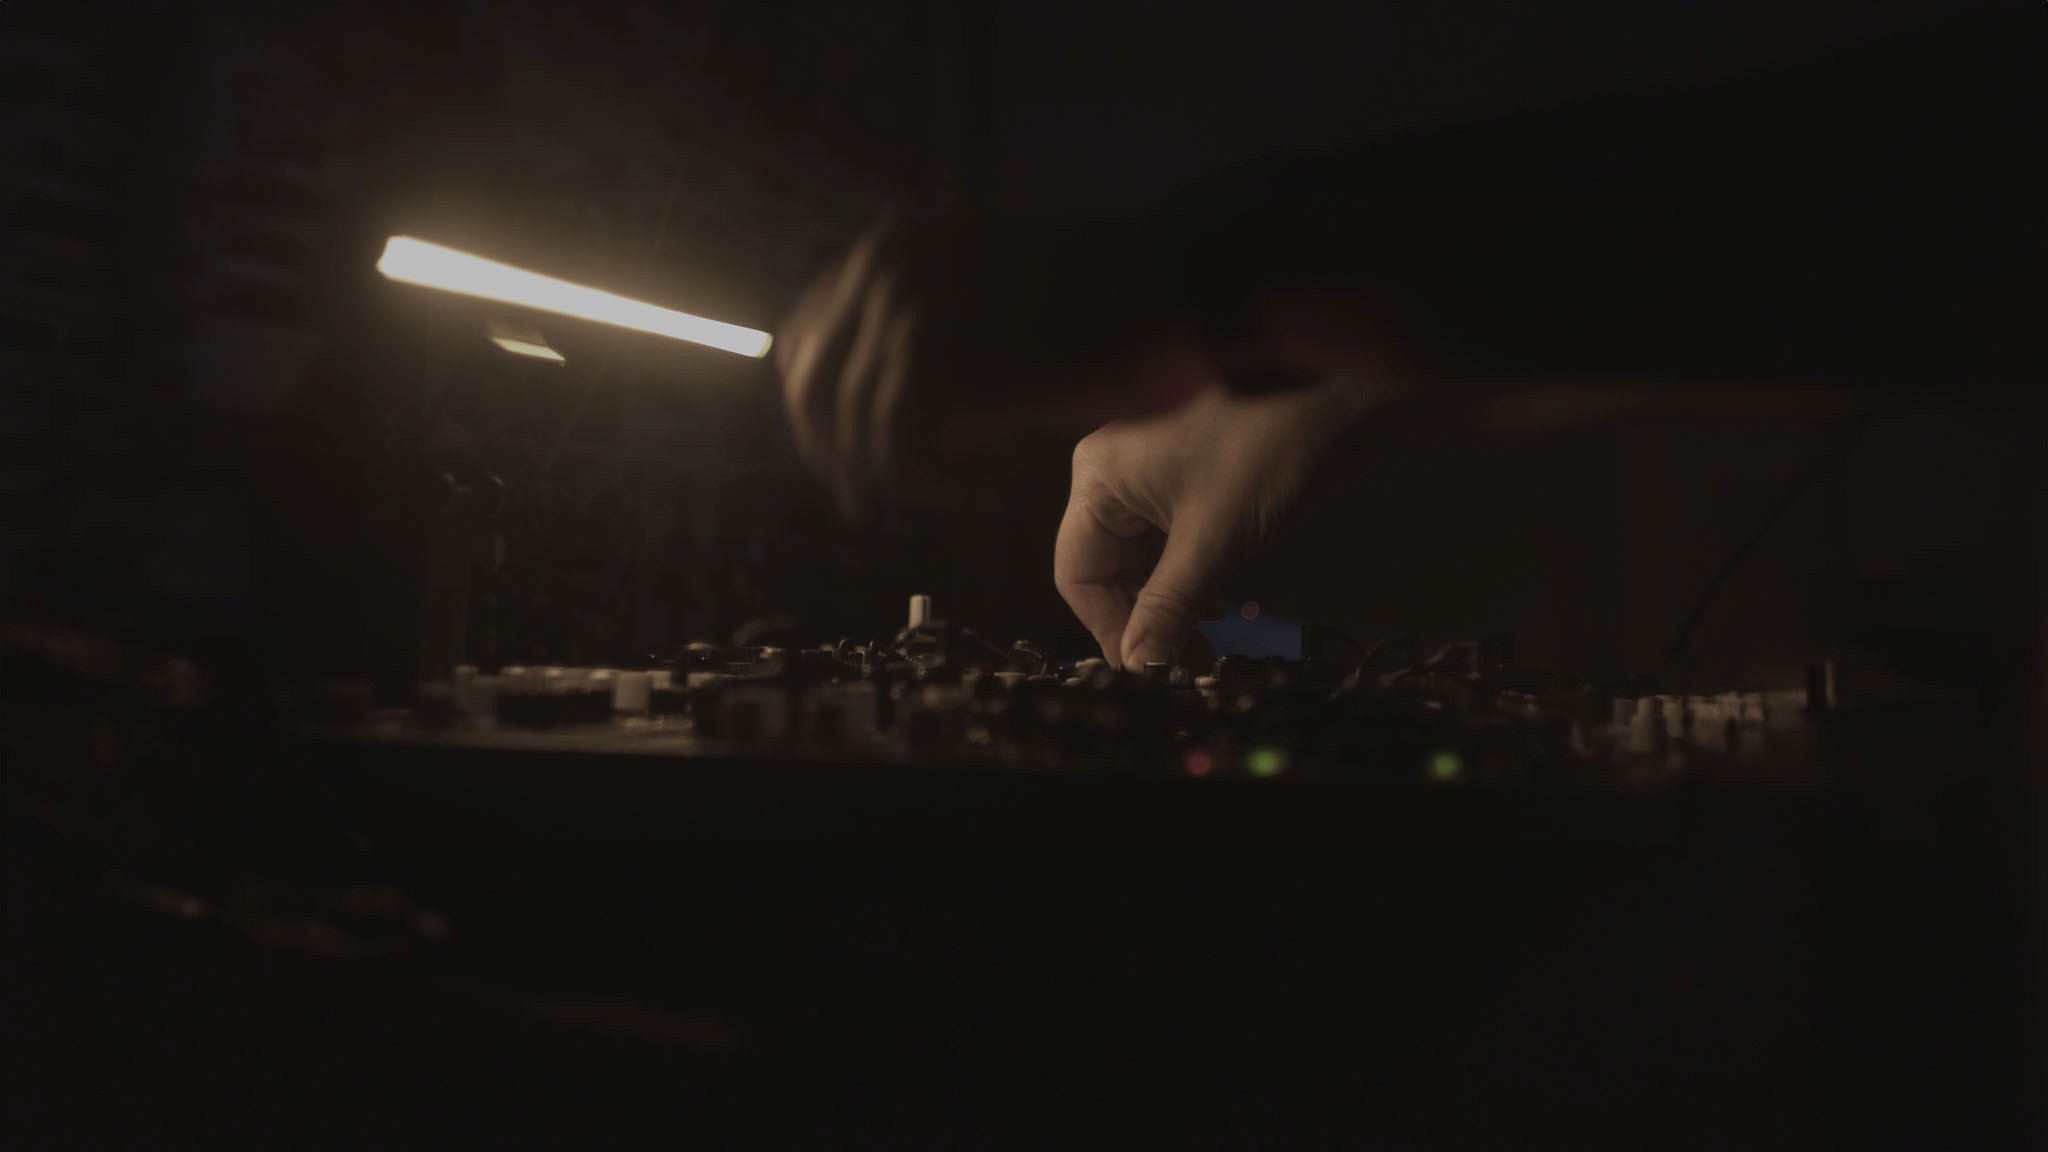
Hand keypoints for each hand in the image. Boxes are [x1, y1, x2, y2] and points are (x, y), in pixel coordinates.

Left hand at [775, 210, 1210, 516]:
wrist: (1174, 278)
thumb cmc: (1101, 298)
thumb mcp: (991, 291)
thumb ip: (926, 327)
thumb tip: (863, 403)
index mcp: (891, 243)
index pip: (804, 340)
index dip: (816, 413)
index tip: (844, 461)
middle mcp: (887, 265)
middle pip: (811, 387)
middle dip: (838, 454)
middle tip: (869, 498)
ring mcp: (913, 306)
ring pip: (861, 428)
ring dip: (909, 469)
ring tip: (974, 474)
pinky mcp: (947, 355)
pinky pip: (903, 446)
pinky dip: (940, 473)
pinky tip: (995, 464)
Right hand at [1055, 378, 1382, 667]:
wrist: (1340, 386)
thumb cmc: (1268, 447)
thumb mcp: (1215, 537)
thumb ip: (1170, 607)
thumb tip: (1140, 668)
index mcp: (1097, 479)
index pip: (1078, 575)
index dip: (1110, 629)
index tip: (1150, 673)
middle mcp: (1111, 474)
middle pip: (1108, 570)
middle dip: (1145, 620)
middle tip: (1189, 665)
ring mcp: (1148, 475)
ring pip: (1142, 561)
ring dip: (1170, 604)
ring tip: (1206, 645)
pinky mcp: (1186, 480)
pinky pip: (1169, 542)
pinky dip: (1189, 579)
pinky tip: (1217, 608)